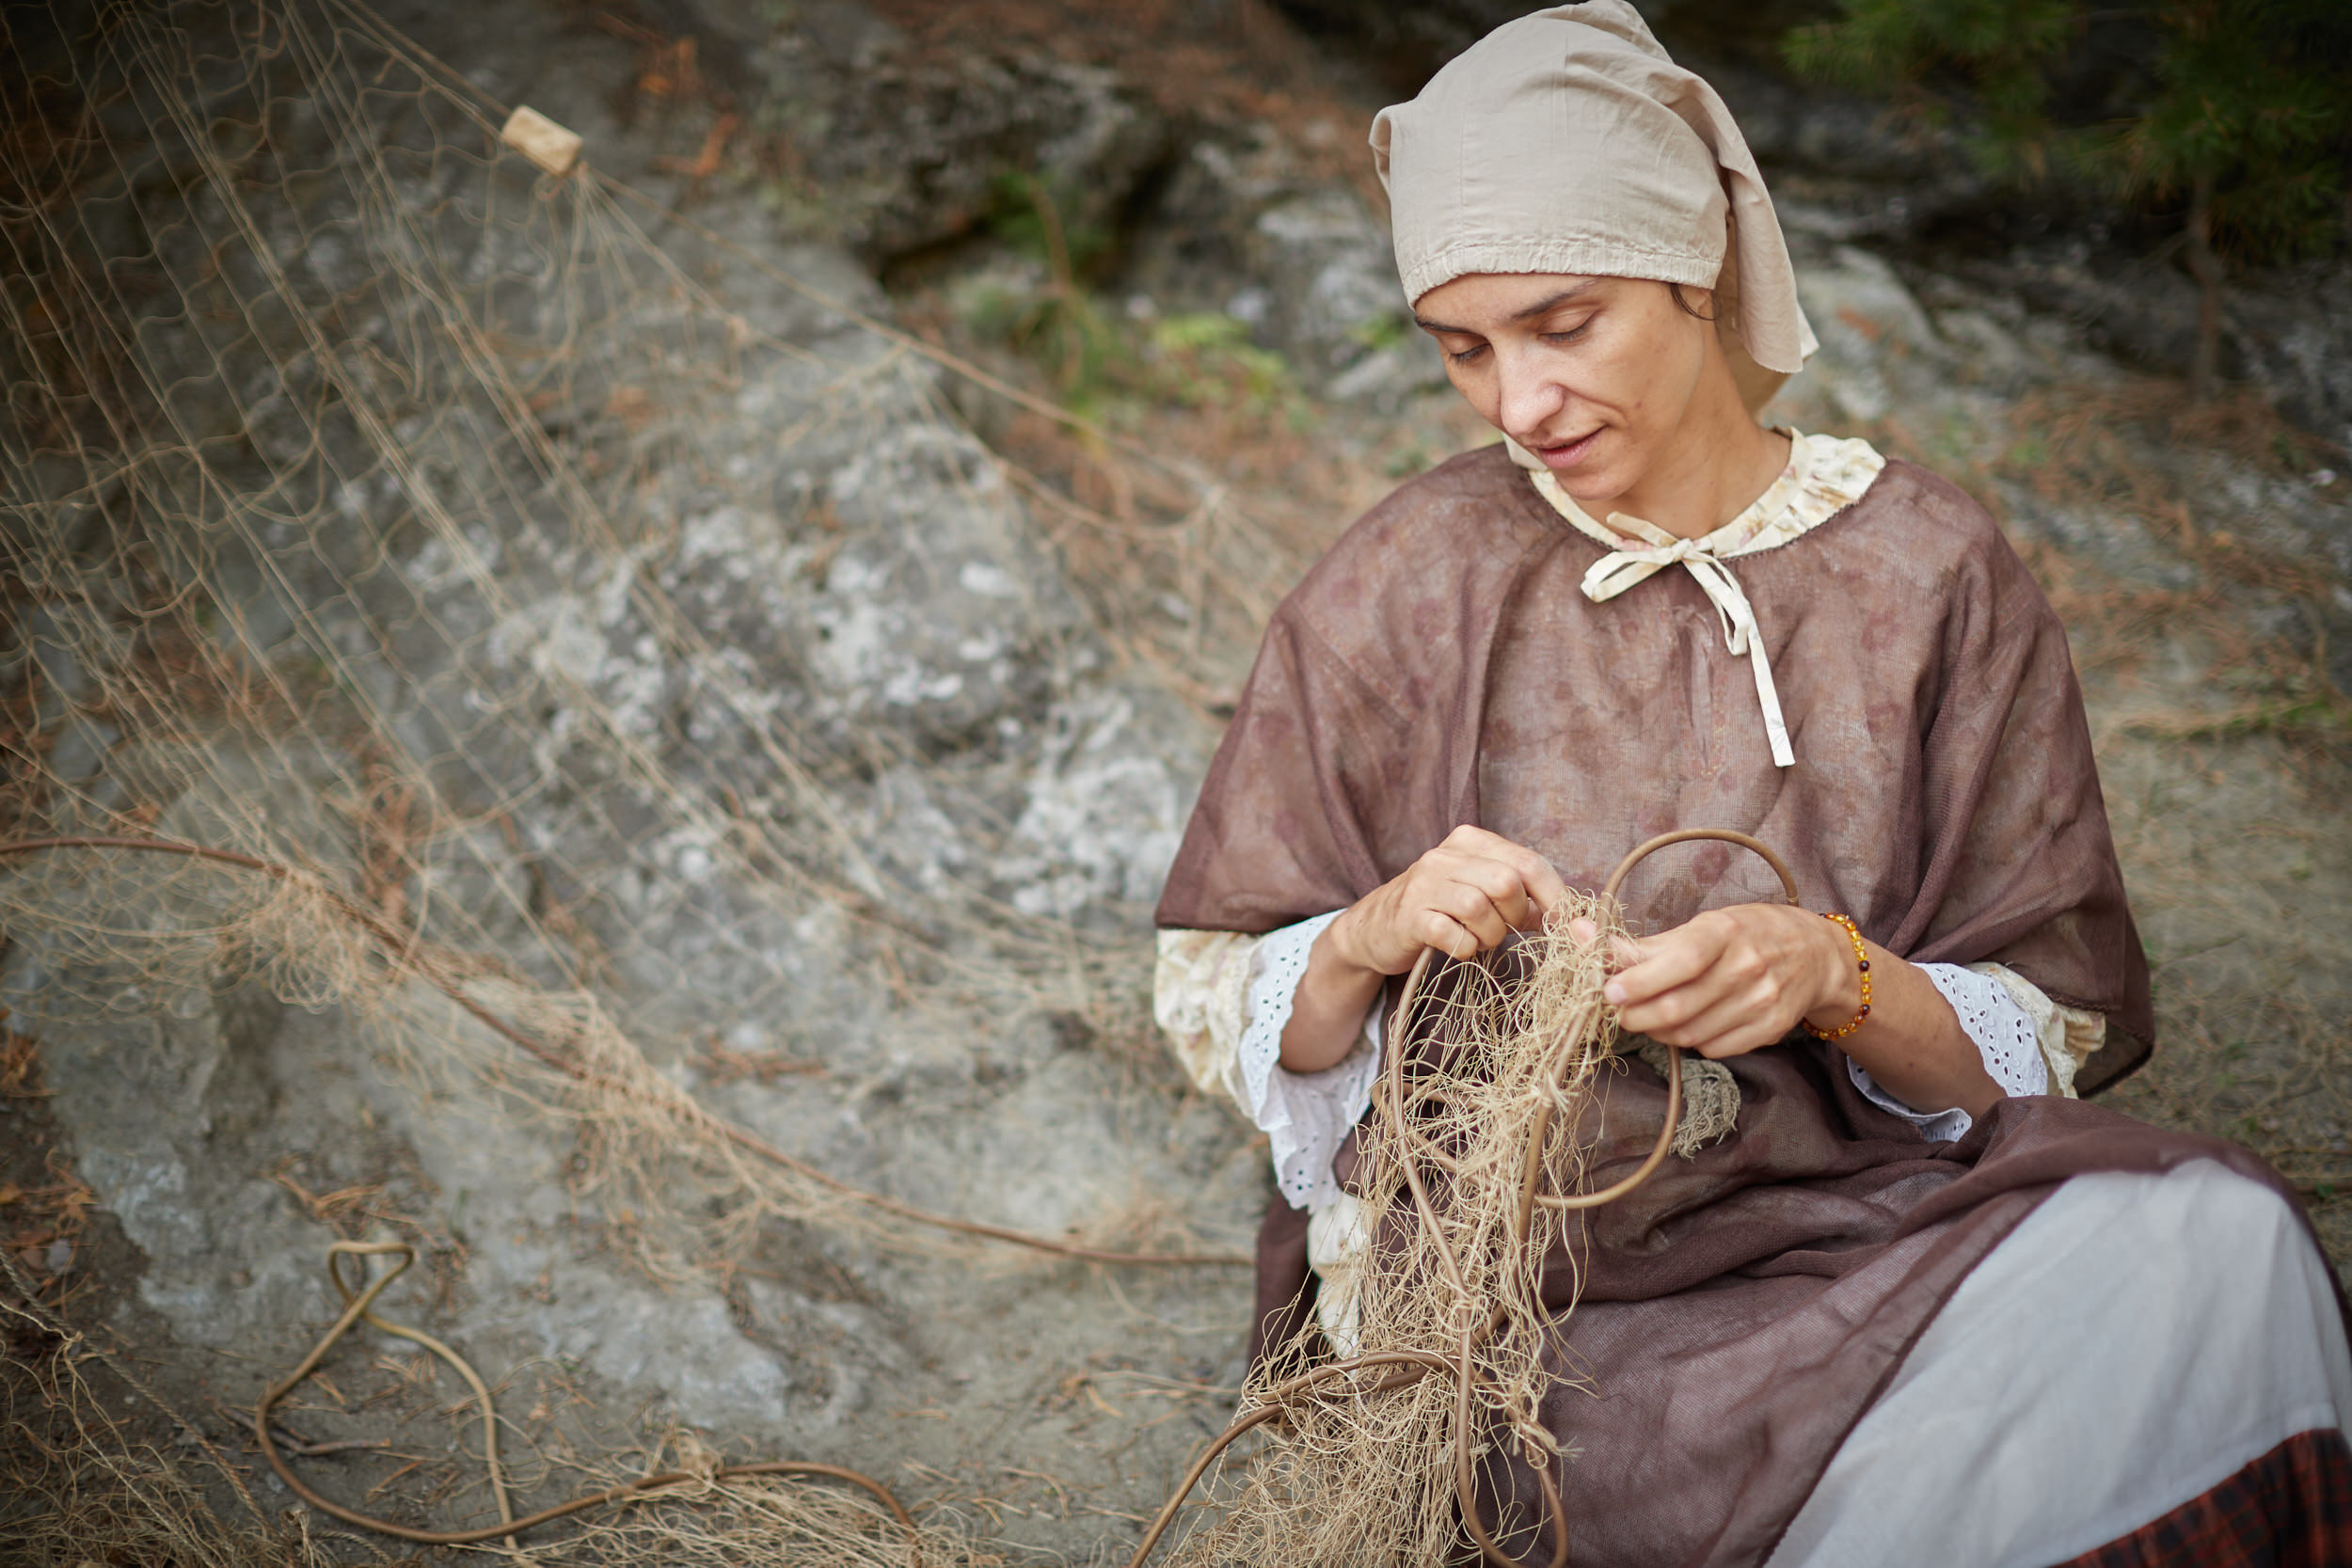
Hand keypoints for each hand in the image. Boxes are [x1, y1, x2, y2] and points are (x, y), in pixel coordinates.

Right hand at [1327, 825, 1567, 976]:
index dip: (1556, 898)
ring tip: (1478, 938)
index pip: (1528, 862)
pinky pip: (1454, 936)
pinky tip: (1457, 946)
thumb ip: (1520, 895)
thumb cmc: (1440, 909)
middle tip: (1506, 930)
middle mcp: (1446, 855)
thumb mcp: (1480, 891)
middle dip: (1517, 916)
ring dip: (1490, 936)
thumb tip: (1569, 918)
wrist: (1374, 929)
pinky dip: (1465, 949)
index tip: (1567, 927)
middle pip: (1507, 882)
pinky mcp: (1408, 916)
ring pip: (1481, 908)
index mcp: (1471, 841)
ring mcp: (1424, 884)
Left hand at [1568, 903, 1847, 1059]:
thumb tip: (1580, 936)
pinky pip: (1712, 1047)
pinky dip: (1688, 1041)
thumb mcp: (1700, 927)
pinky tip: (1685, 1024)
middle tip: (1617, 1010)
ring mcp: (1762, 1001)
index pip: (1680, 961)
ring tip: (1647, 1016)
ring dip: (1656, 1030)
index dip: (1640, 981)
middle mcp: (1748, 966)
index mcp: (1724, 932)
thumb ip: (1643, 945)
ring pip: (1689, 1033)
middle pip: (1677, 1007)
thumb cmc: (1744, 934)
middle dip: (1635, 1015)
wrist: (1814, 954)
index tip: (1609, 991)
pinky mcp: (1770, 1029)